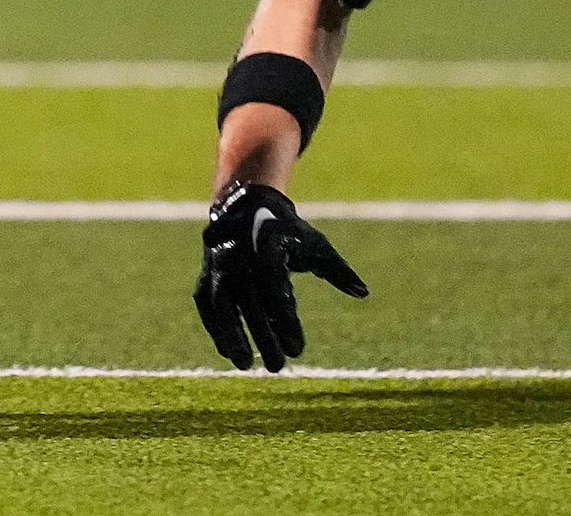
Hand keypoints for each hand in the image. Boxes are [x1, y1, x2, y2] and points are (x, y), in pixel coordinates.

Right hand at [194, 180, 368, 372]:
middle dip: (263, 337)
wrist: (247, 203)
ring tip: (245, 364)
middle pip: (250, 303)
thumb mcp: (315, 245)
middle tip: (277, 366)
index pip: (276, 291)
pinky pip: (207, 304)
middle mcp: (239, 254)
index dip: (286, 322)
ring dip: (231, 336)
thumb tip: (363, 292)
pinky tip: (227, 351)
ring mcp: (219, 264)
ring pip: (221, 305)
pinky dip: (215, 327)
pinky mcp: (207, 272)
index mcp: (268, 247)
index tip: (298, 350)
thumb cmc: (287, 230)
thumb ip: (337, 270)